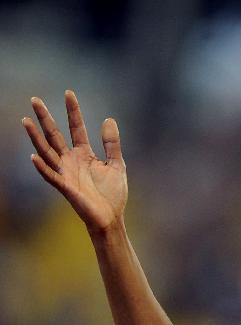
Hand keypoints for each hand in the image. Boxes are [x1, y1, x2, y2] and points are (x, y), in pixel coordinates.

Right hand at [23, 90, 127, 234]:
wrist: (111, 218)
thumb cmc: (112, 194)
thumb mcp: (117, 164)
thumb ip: (111, 144)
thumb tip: (109, 119)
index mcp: (83, 154)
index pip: (75, 128)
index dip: (73, 111)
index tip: (69, 93)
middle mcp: (71, 161)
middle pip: (54, 135)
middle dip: (45, 118)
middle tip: (35, 99)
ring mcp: (66, 173)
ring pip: (47, 151)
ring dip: (36, 137)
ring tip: (26, 120)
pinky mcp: (66, 188)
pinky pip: (51, 176)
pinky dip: (42, 167)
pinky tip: (34, 156)